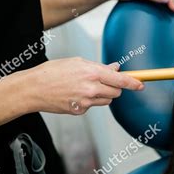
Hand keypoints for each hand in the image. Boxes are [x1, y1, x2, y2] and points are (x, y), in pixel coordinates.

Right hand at [27, 57, 143, 114]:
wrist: (32, 89)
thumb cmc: (52, 72)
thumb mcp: (77, 62)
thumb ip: (100, 67)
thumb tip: (115, 68)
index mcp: (92, 73)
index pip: (121, 80)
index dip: (134, 83)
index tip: (141, 85)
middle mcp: (92, 89)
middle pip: (116, 92)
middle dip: (115, 88)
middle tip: (105, 82)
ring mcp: (86, 102)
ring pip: (106, 100)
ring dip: (103, 95)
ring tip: (86, 87)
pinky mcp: (80, 111)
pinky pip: (93, 106)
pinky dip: (90, 101)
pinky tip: (75, 94)